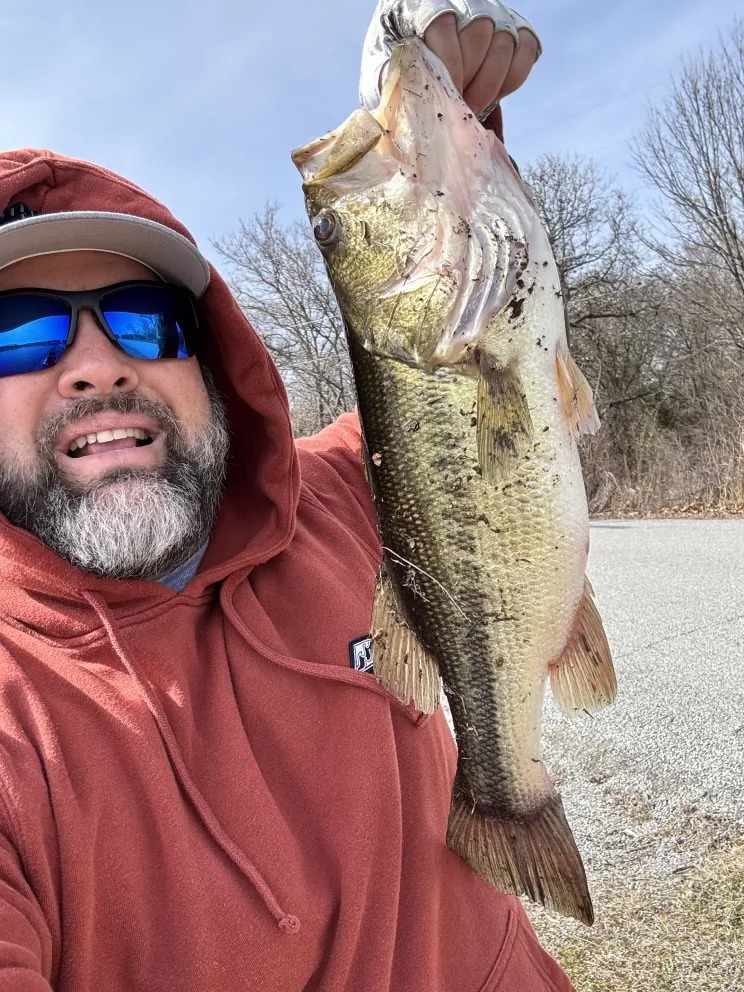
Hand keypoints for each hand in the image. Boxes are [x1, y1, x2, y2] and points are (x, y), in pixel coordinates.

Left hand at [360, 1, 540, 118]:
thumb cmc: (400, 74)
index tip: (449, 95)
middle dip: (473, 77)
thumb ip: (402, 91)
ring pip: (504, 39)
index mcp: (418, 5)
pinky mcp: (511, 27)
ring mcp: (488, 11)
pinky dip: (515, 76)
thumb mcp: (388, 79)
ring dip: (492, 82)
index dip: (450, 64)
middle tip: (463, 107)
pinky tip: (497, 94)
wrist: (419, 68)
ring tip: (474, 105)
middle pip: (479, 30)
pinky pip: (526, 47)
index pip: (442, 25)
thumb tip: (424, 124)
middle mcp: (459, 1)